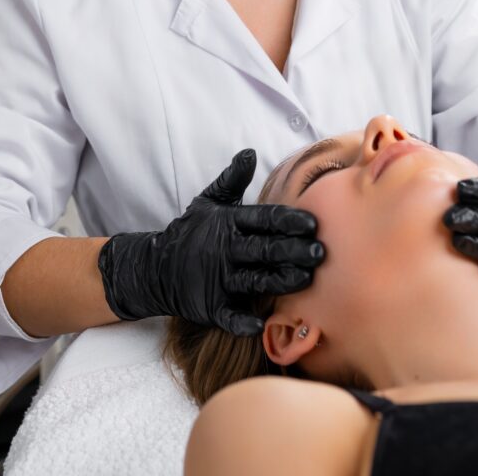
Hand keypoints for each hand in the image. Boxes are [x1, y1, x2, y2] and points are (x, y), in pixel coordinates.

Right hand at [97, 148, 324, 335]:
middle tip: (320, 251)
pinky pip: (228, 316)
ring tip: (306, 279)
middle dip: (292, 250)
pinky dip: (242, 321)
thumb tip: (250, 153)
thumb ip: (232, 179)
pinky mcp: (210, 306)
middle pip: (264, 249)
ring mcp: (217, 279)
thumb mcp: (209, 202)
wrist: (157, 267)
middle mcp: (224, 250)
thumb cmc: (192, 232)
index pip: (263, 219)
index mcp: (228, 223)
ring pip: (254, 280)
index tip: (312, 223)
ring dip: (280, 280)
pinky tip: (260, 324)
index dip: (288, 220)